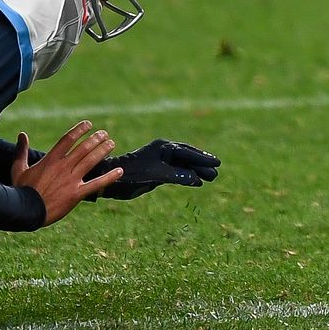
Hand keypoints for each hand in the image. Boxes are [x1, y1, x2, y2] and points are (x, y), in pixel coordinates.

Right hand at [10, 121, 121, 225]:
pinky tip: (120, 171)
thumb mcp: (18, 168)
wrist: (25, 212)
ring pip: (90, 161)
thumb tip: (22, 134)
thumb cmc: (20, 191)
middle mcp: (63, 167)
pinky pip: (96, 184)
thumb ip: (22, 151)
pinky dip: (109, 177)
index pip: (68, 139)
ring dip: (102, 151)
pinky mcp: (76, 194)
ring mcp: (71, 180)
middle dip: (95, 139)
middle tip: (104, 134)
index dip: (79, 130)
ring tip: (111, 144)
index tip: (89, 124)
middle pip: (83, 148)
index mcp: (50, 160)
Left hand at [88, 139, 221, 200]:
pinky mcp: (158, 172)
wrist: (111, 179)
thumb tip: (196, 179)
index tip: (216, 163)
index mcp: (163, 147)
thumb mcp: (156, 175)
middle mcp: (164, 152)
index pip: (188, 152)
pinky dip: (188, 176)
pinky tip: (196, 182)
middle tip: (217, 169)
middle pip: (188, 157)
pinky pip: (177, 172)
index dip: (202, 158)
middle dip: (202, 163)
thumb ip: (177, 176)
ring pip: (184, 165)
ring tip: (212, 177)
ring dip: (197, 171)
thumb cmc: (131, 174)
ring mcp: (161, 161)